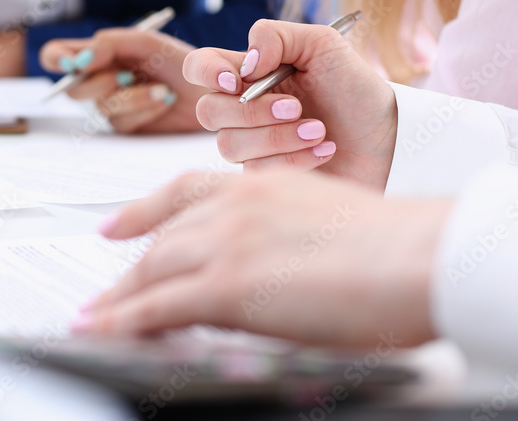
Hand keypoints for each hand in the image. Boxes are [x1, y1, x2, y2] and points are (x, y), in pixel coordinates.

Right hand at [39, 29, 205, 132]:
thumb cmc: (179, 60)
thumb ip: (108, 44)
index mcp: (99, 53)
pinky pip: (121, 122)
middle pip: (74, 88)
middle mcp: (100, 79)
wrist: (212, 88)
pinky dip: (144, 109)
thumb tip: (77, 62)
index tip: (74, 64)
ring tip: (162, 89)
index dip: (56, 59)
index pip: (57, 55)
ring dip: (132, 97)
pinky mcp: (127, 126)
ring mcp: (112, 104)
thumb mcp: (145, 42)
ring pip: (100, 107)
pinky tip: (164, 100)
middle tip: (128, 75)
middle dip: (102, 83)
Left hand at [76, 170, 450, 347]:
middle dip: (131, 267)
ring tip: (96, 318)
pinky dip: (120, 321)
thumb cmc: (401, 248)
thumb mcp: (331, 225)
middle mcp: (237, 206)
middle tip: (108, 290)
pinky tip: (100, 331)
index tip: (119, 222)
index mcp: (265, 186)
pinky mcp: (225, 286)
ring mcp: (228, 243)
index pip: (187, 192)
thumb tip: (276, 269)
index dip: (145, 209)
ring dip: (118, 299)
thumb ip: (289, 238)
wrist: (420, 256)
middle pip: (164, 237)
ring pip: (152, 270)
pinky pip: (155, 308)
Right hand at [184, 20, 397, 189]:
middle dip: (253, 112)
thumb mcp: (323, 45)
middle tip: (298, 108)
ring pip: (230, 146)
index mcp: (249, 72)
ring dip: (278, 137)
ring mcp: (251, 145)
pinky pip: (256, 172)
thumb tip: (242, 64)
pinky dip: (294, 159)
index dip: (205, 72)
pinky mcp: (265, 176)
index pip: (199, 67)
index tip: (235, 79)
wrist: (388, 137)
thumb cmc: (356, 89)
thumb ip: (275, 36)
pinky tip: (324, 151)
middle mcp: (242, 108)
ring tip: (320, 131)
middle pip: (208, 112)